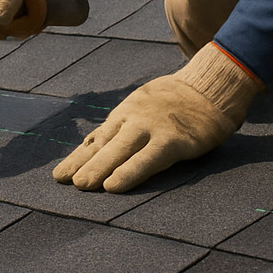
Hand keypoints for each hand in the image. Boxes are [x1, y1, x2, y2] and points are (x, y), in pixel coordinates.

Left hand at [54, 44, 261, 191]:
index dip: (78, 157)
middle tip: (65, 182)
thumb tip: (96, 147)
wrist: (212, 87)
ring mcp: (153, 127)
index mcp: (127, 112)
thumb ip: (125, 127)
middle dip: (84, 163)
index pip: (97, 137)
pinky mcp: (174, 140)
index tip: (60, 175)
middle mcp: (134, 118)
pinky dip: (130, 172)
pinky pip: (148, 158)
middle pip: (104, 143)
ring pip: (120, 149)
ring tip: (83, 186)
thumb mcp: (144, 107)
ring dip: (99, 168)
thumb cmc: (177, 102)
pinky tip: (115, 185)